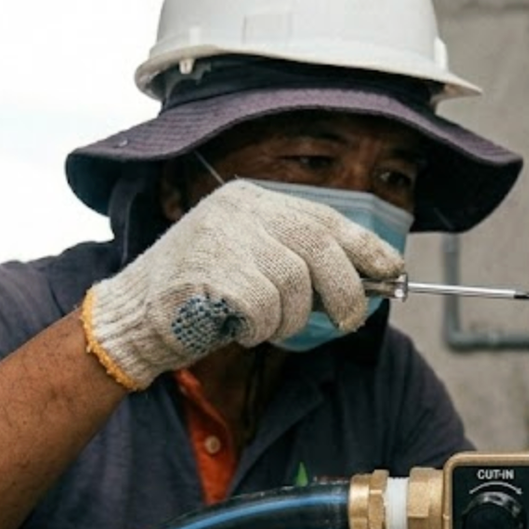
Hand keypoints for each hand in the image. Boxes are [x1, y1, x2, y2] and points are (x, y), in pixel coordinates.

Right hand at [80, 180, 404, 388]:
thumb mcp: (257, 268)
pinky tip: (239, 328)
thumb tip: (369, 281)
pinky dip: (260, 328)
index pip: (325, 217)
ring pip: (294, 283)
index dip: (366, 246)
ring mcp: (222, 235)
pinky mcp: (209, 268)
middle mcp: (239, 209)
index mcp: (252, 200)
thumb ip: (304, 265)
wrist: (133, 319)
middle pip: (319, 246)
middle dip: (345, 291)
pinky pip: (264, 306)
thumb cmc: (203, 299)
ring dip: (290, 319)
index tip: (394, 271)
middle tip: (348, 322)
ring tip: (264, 326)